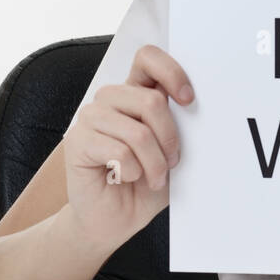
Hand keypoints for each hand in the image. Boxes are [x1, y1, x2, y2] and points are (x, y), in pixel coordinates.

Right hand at [63, 44, 193, 247]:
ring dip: (154, 162)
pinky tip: (126, 179)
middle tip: (171, 162)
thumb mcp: (171, 152)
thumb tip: (202, 108)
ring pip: (138, 131)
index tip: (188, 100)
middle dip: (170, 138)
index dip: (171, 72)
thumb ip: (180, 126)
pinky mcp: (77, 141)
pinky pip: (119, 152)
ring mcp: (91, 117)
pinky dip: (133, 172)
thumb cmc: (145, 184)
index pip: (148, 58)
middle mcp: (111, 99)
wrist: (114, 221)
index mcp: (135, 93)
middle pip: (150, 100)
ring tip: (152, 177)